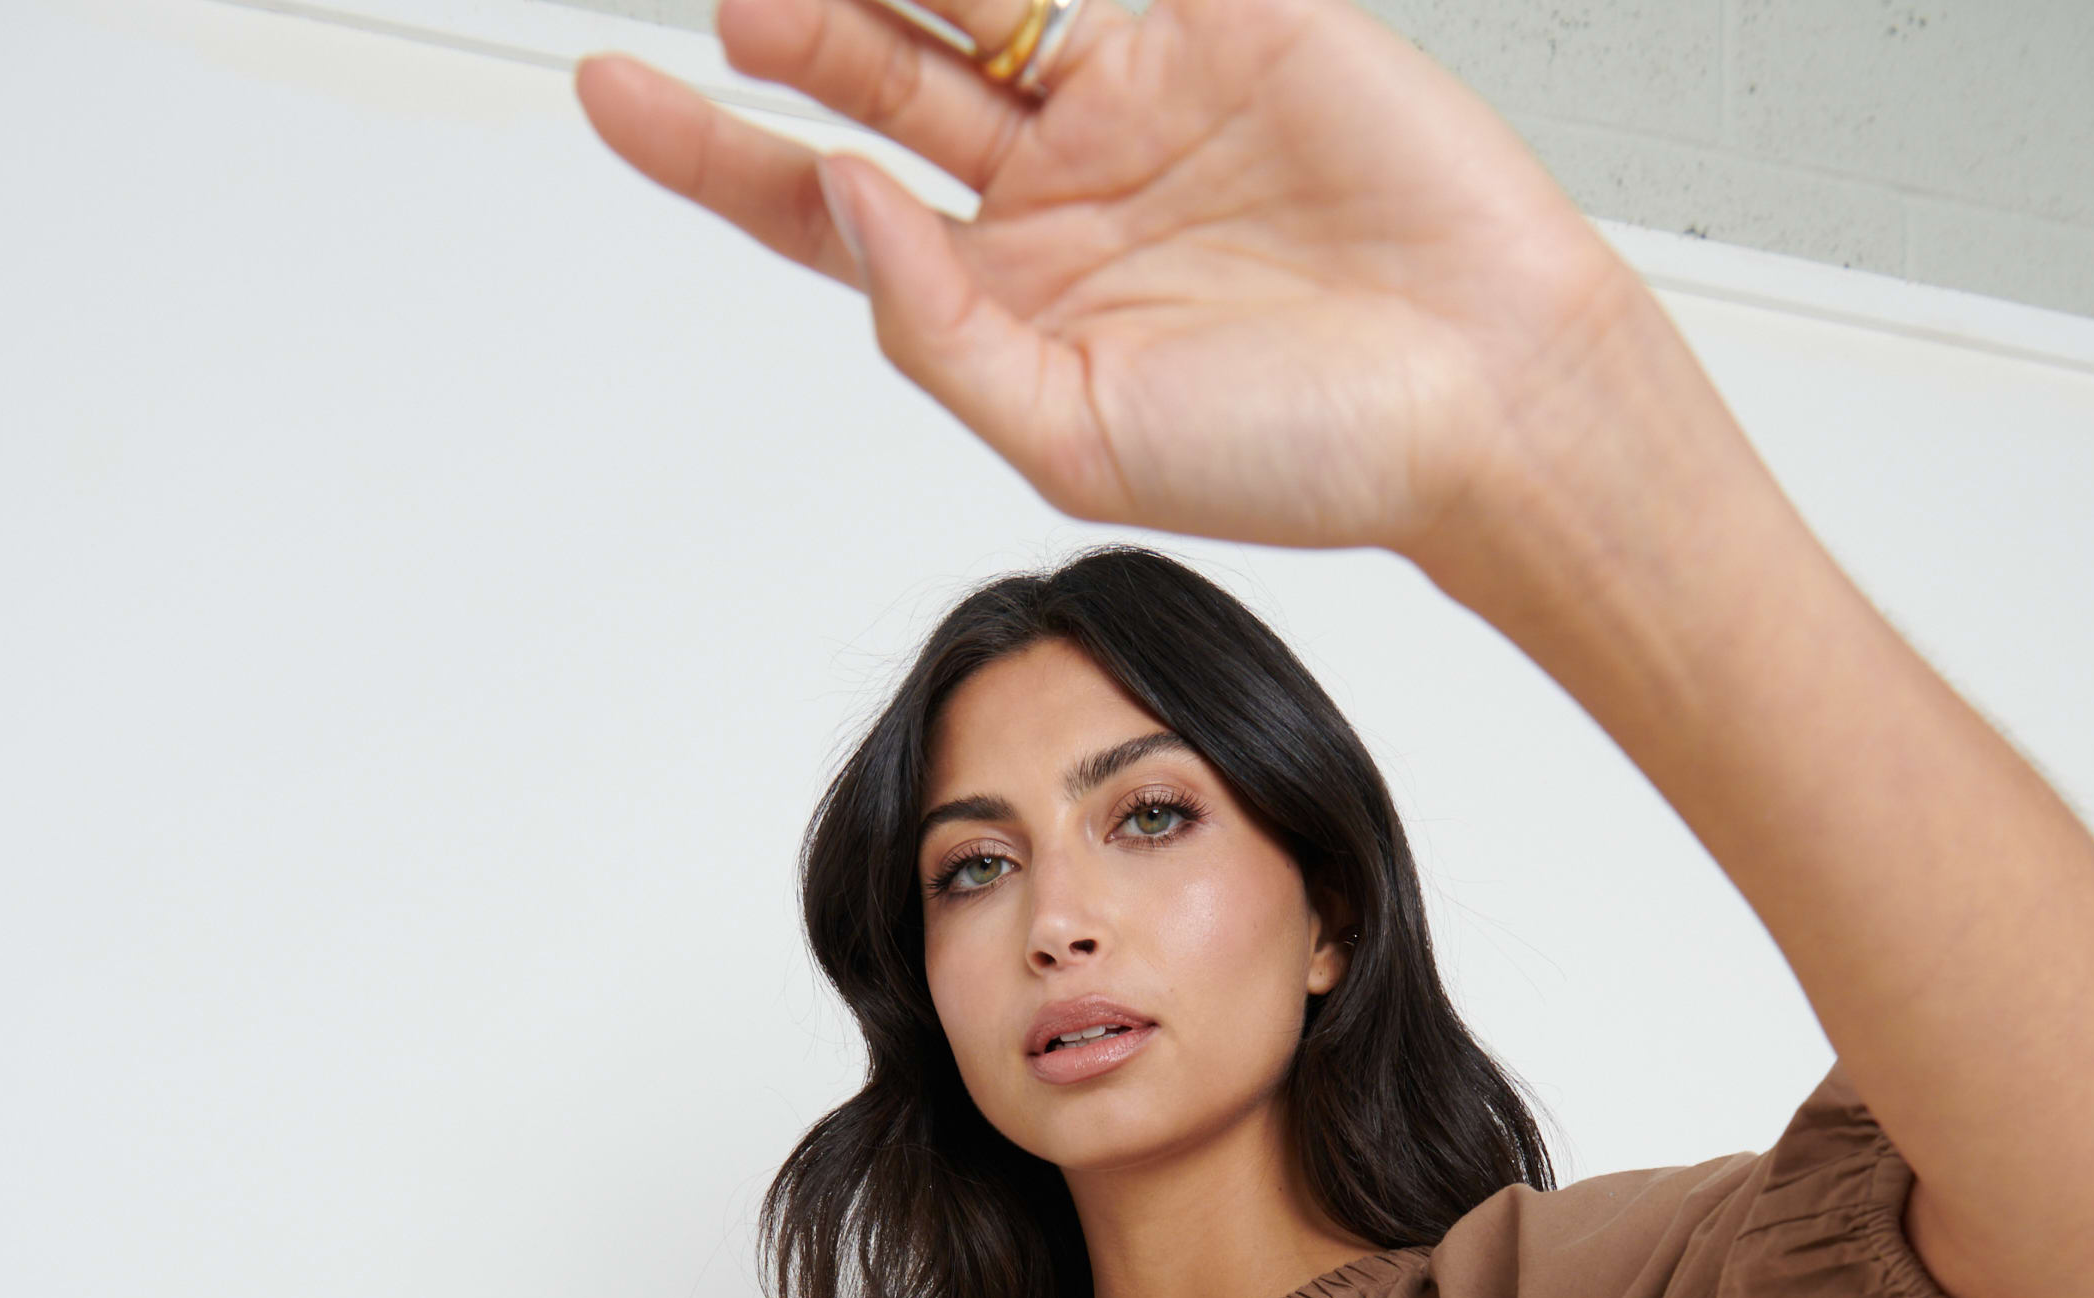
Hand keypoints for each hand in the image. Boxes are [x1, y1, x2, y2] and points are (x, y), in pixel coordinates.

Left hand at [572, 0, 1641, 565]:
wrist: (1490, 392)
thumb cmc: (1313, 456)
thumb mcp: (1076, 438)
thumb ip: (940, 327)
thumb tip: (838, 199)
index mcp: (1014, 304)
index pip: (825, 210)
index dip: (710, 152)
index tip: (603, 90)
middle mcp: (1060, 191)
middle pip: (876, 73)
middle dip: (791, 25)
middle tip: (737, 1)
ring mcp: (1136, 90)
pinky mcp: (1223, 10)